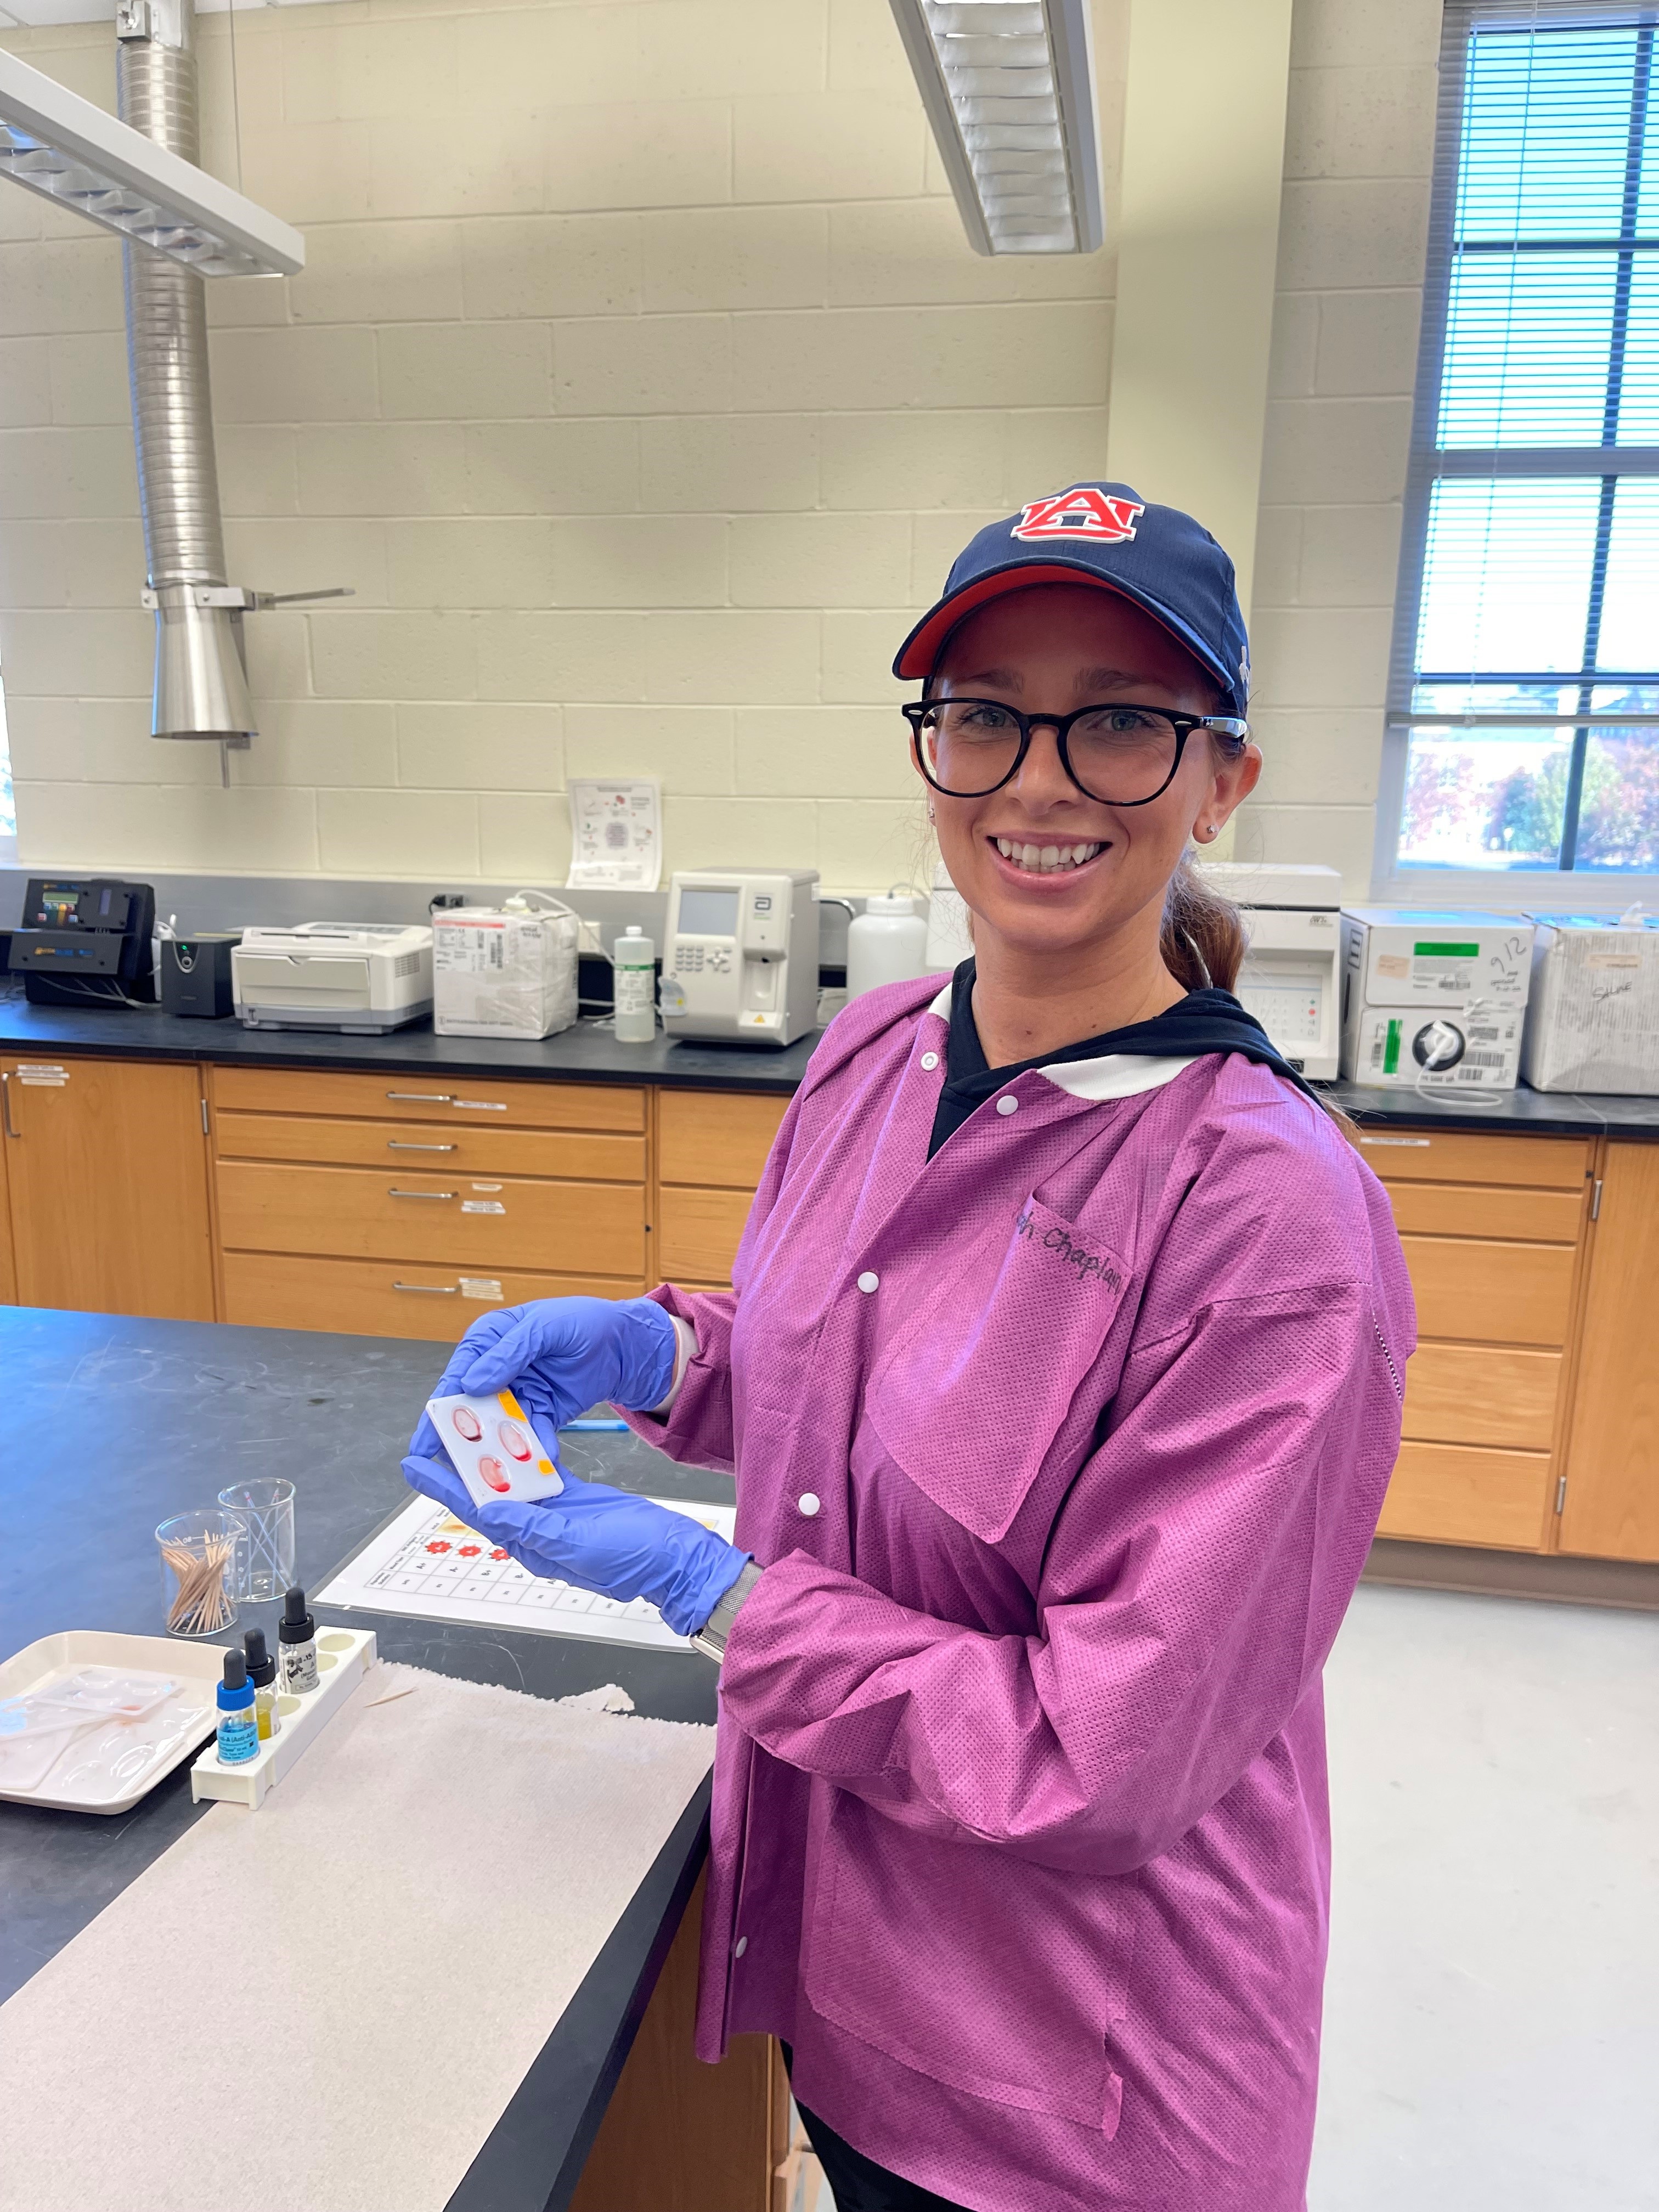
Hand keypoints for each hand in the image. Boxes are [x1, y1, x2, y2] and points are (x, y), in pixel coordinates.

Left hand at [402, 1454, 748, 1637]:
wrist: (678, 1561)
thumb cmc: (636, 1560)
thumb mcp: (581, 1544)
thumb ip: (535, 1529)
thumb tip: (492, 1511)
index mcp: (532, 1544)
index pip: (477, 1510)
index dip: (444, 1487)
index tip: (415, 1463)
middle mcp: (536, 1531)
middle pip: (486, 1494)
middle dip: (458, 1467)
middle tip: (436, 1435)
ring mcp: (556, 1516)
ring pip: (510, 1484)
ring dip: (488, 1459)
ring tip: (467, 1430)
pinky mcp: (574, 1502)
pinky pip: (540, 1476)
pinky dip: (523, 1458)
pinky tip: (513, 1440)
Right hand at [408, 1296, 677, 1464]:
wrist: (624, 1342)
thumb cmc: (582, 1321)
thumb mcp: (545, 1328)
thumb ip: (510, 1353)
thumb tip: (471, 1383)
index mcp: (487, 1341)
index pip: (456, 1378)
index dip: (439, 1410)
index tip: (426, 1443)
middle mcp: (495, 1371)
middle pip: (470, 1410)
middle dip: (463, 1440)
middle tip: (456, 1469)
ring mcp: (517, 1395)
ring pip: (499, 1428)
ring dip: (499, 1451)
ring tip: (499, 1476)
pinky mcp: (541, 1412)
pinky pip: (532, 1435)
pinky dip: (536, 1449)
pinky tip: (542, 1463)